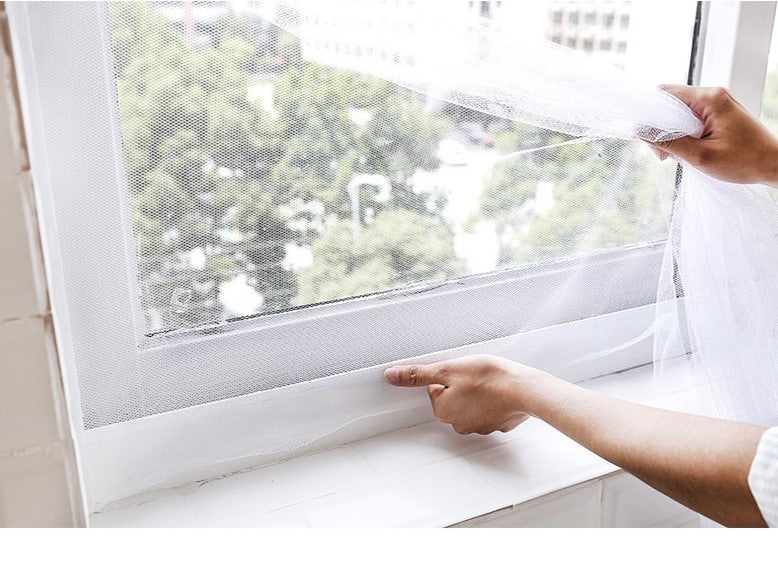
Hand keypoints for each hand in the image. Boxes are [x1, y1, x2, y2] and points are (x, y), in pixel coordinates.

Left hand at [383, 354, 544, 434]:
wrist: (523, 389)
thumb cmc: (487, 377)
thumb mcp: (446, 369)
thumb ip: (417, 375)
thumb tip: (391, 376)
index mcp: (443, 411)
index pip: (435, 391)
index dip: (446, 377)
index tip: (459, 372)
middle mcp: (459, 424)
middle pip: (453, 400)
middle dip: (461, 387)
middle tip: (474, 375)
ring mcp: (480, 427)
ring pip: (471, 405)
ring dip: (477, 394)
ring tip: (488, 382)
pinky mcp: (498, 424)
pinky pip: (490, 411)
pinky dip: (493, 402)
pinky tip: (500, 392)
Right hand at [650, 85, 777, 186]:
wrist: (774, 165)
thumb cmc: (744, 161)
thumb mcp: (700, 156)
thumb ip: (668, 142)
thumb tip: (641, 131)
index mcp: (709, 99)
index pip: (665, 93)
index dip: (649, 113)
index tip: (643, 137)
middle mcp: (713, 95)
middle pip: (670, 104)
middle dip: (660, 129)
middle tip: (662, 155)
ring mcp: (717, 104)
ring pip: (679, 114)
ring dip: (671, 134)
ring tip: (674, 156)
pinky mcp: (719, 114)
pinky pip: (691, 119)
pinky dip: (683, 135)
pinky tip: (685, 151)